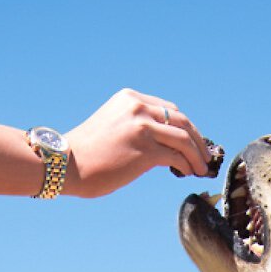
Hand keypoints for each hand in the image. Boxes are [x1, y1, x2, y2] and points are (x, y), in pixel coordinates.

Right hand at [64, 88, 211, 196]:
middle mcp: (138, 108)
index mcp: (130, 99)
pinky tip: (188, 172)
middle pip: (182, 121)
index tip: (193, 142)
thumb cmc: (87, 153)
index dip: (186, 127)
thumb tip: (164, 147)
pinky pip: (177, 157)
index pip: (169, 110)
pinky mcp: (145, 150)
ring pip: (184, 139)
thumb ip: (137, 127)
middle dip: (198, 140)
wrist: (65, 164)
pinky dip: (187, 165)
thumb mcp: (113, 126)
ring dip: (197, 155)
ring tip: (201, 167)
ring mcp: (143, 127)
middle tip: (205, 155)